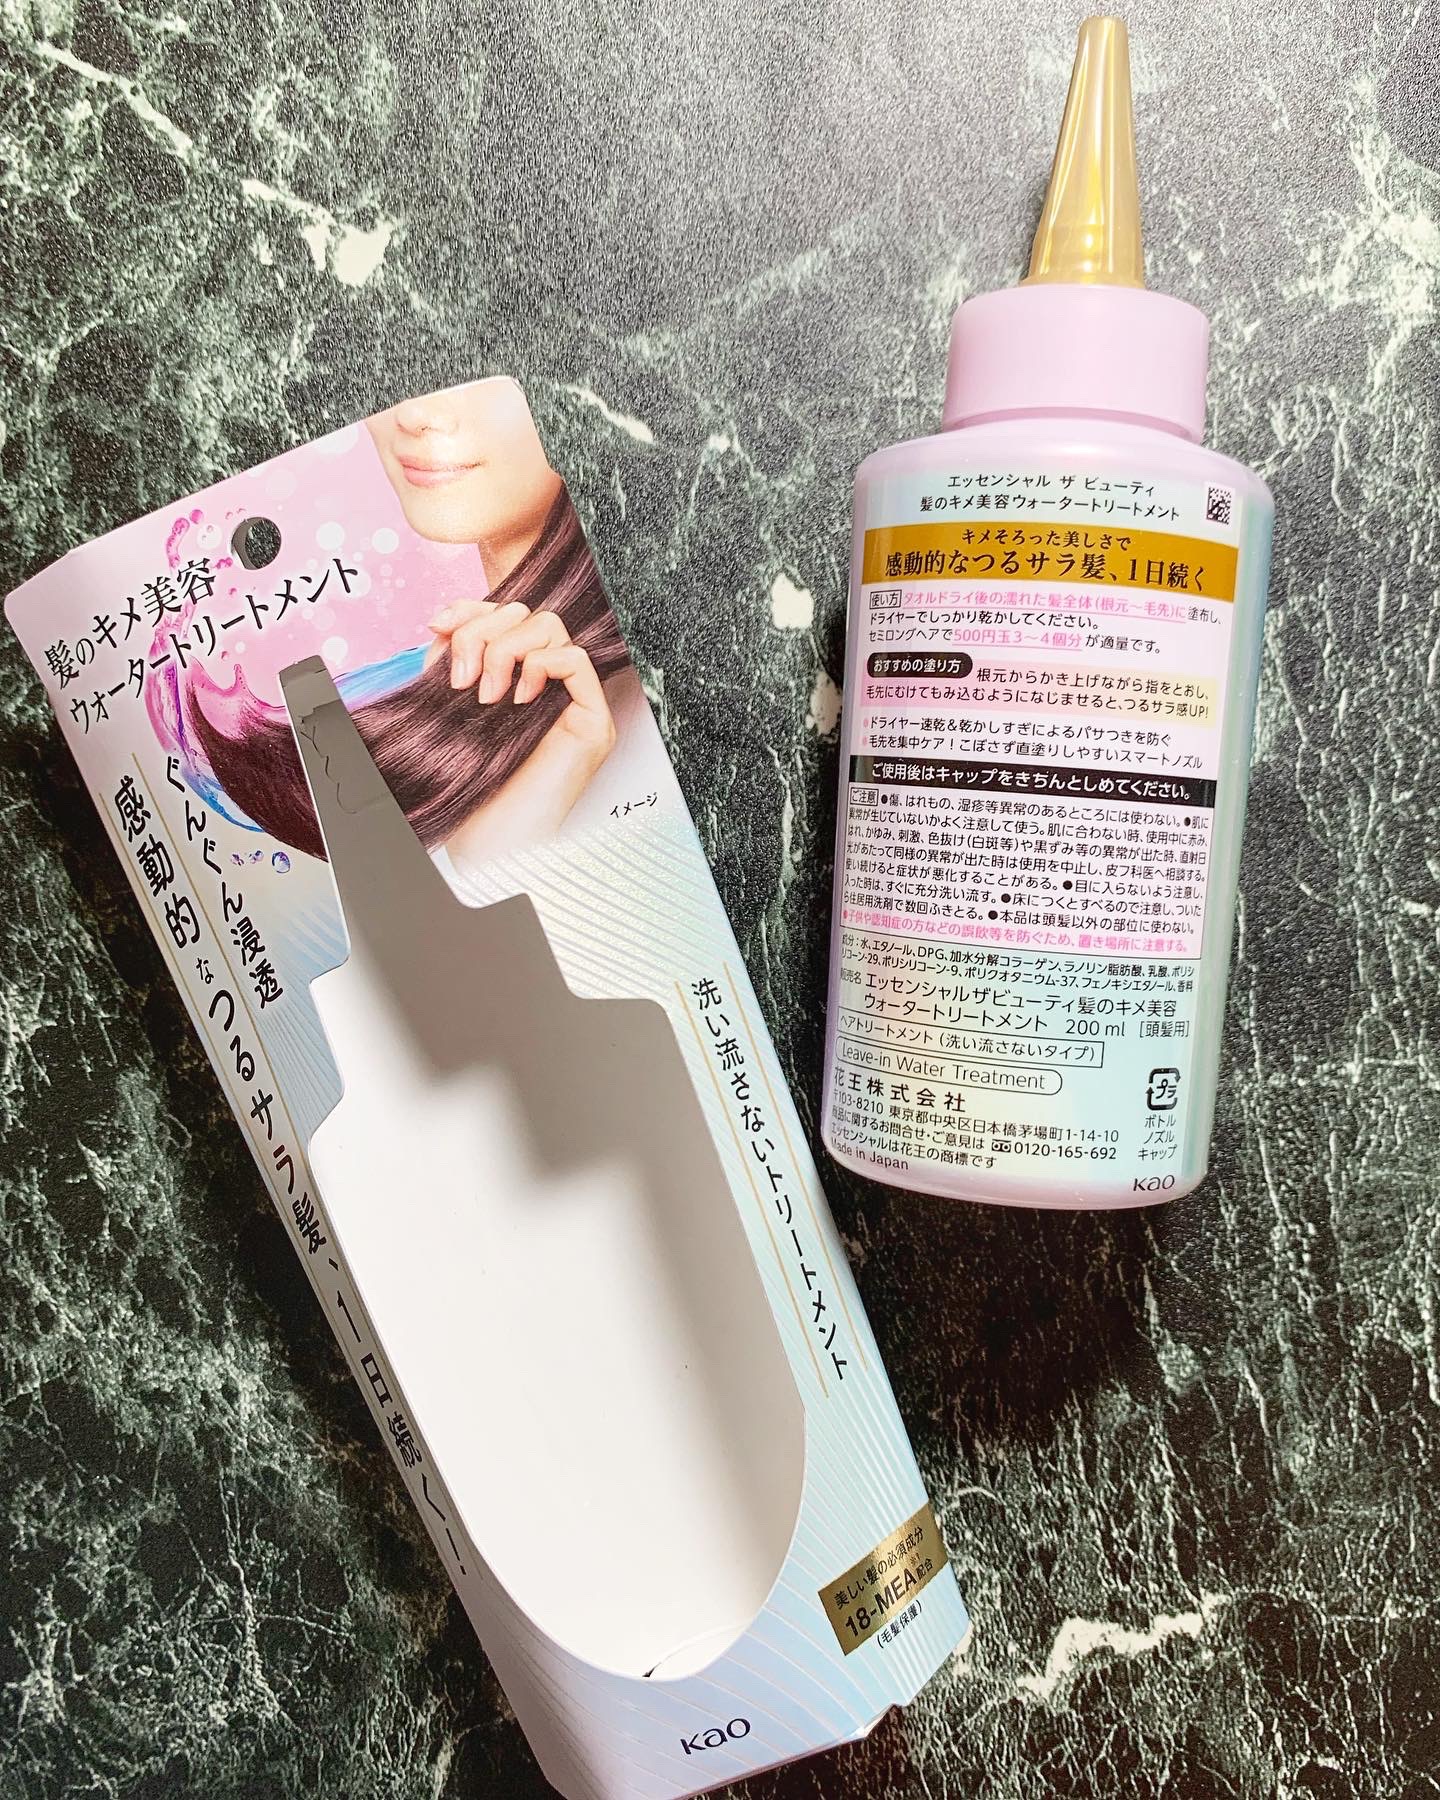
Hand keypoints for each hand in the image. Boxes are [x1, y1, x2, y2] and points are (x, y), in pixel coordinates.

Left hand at [425, 598, 617, 860]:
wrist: (486, 842)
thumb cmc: (469, 787)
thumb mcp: (446, 705)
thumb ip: (448, 660)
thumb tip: (443, 621)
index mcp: (515, 678)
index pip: (506, 614)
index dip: (472, 608)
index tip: (436, 626)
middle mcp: (549, 686)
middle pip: (529, 613)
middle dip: (484, 633)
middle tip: (462, 681)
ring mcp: (575, 702)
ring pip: (552, 627)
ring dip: (507, 650)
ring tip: (487, 695)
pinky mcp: (595, 721)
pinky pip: (576, 661)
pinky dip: (540, 666)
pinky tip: (518, 699)